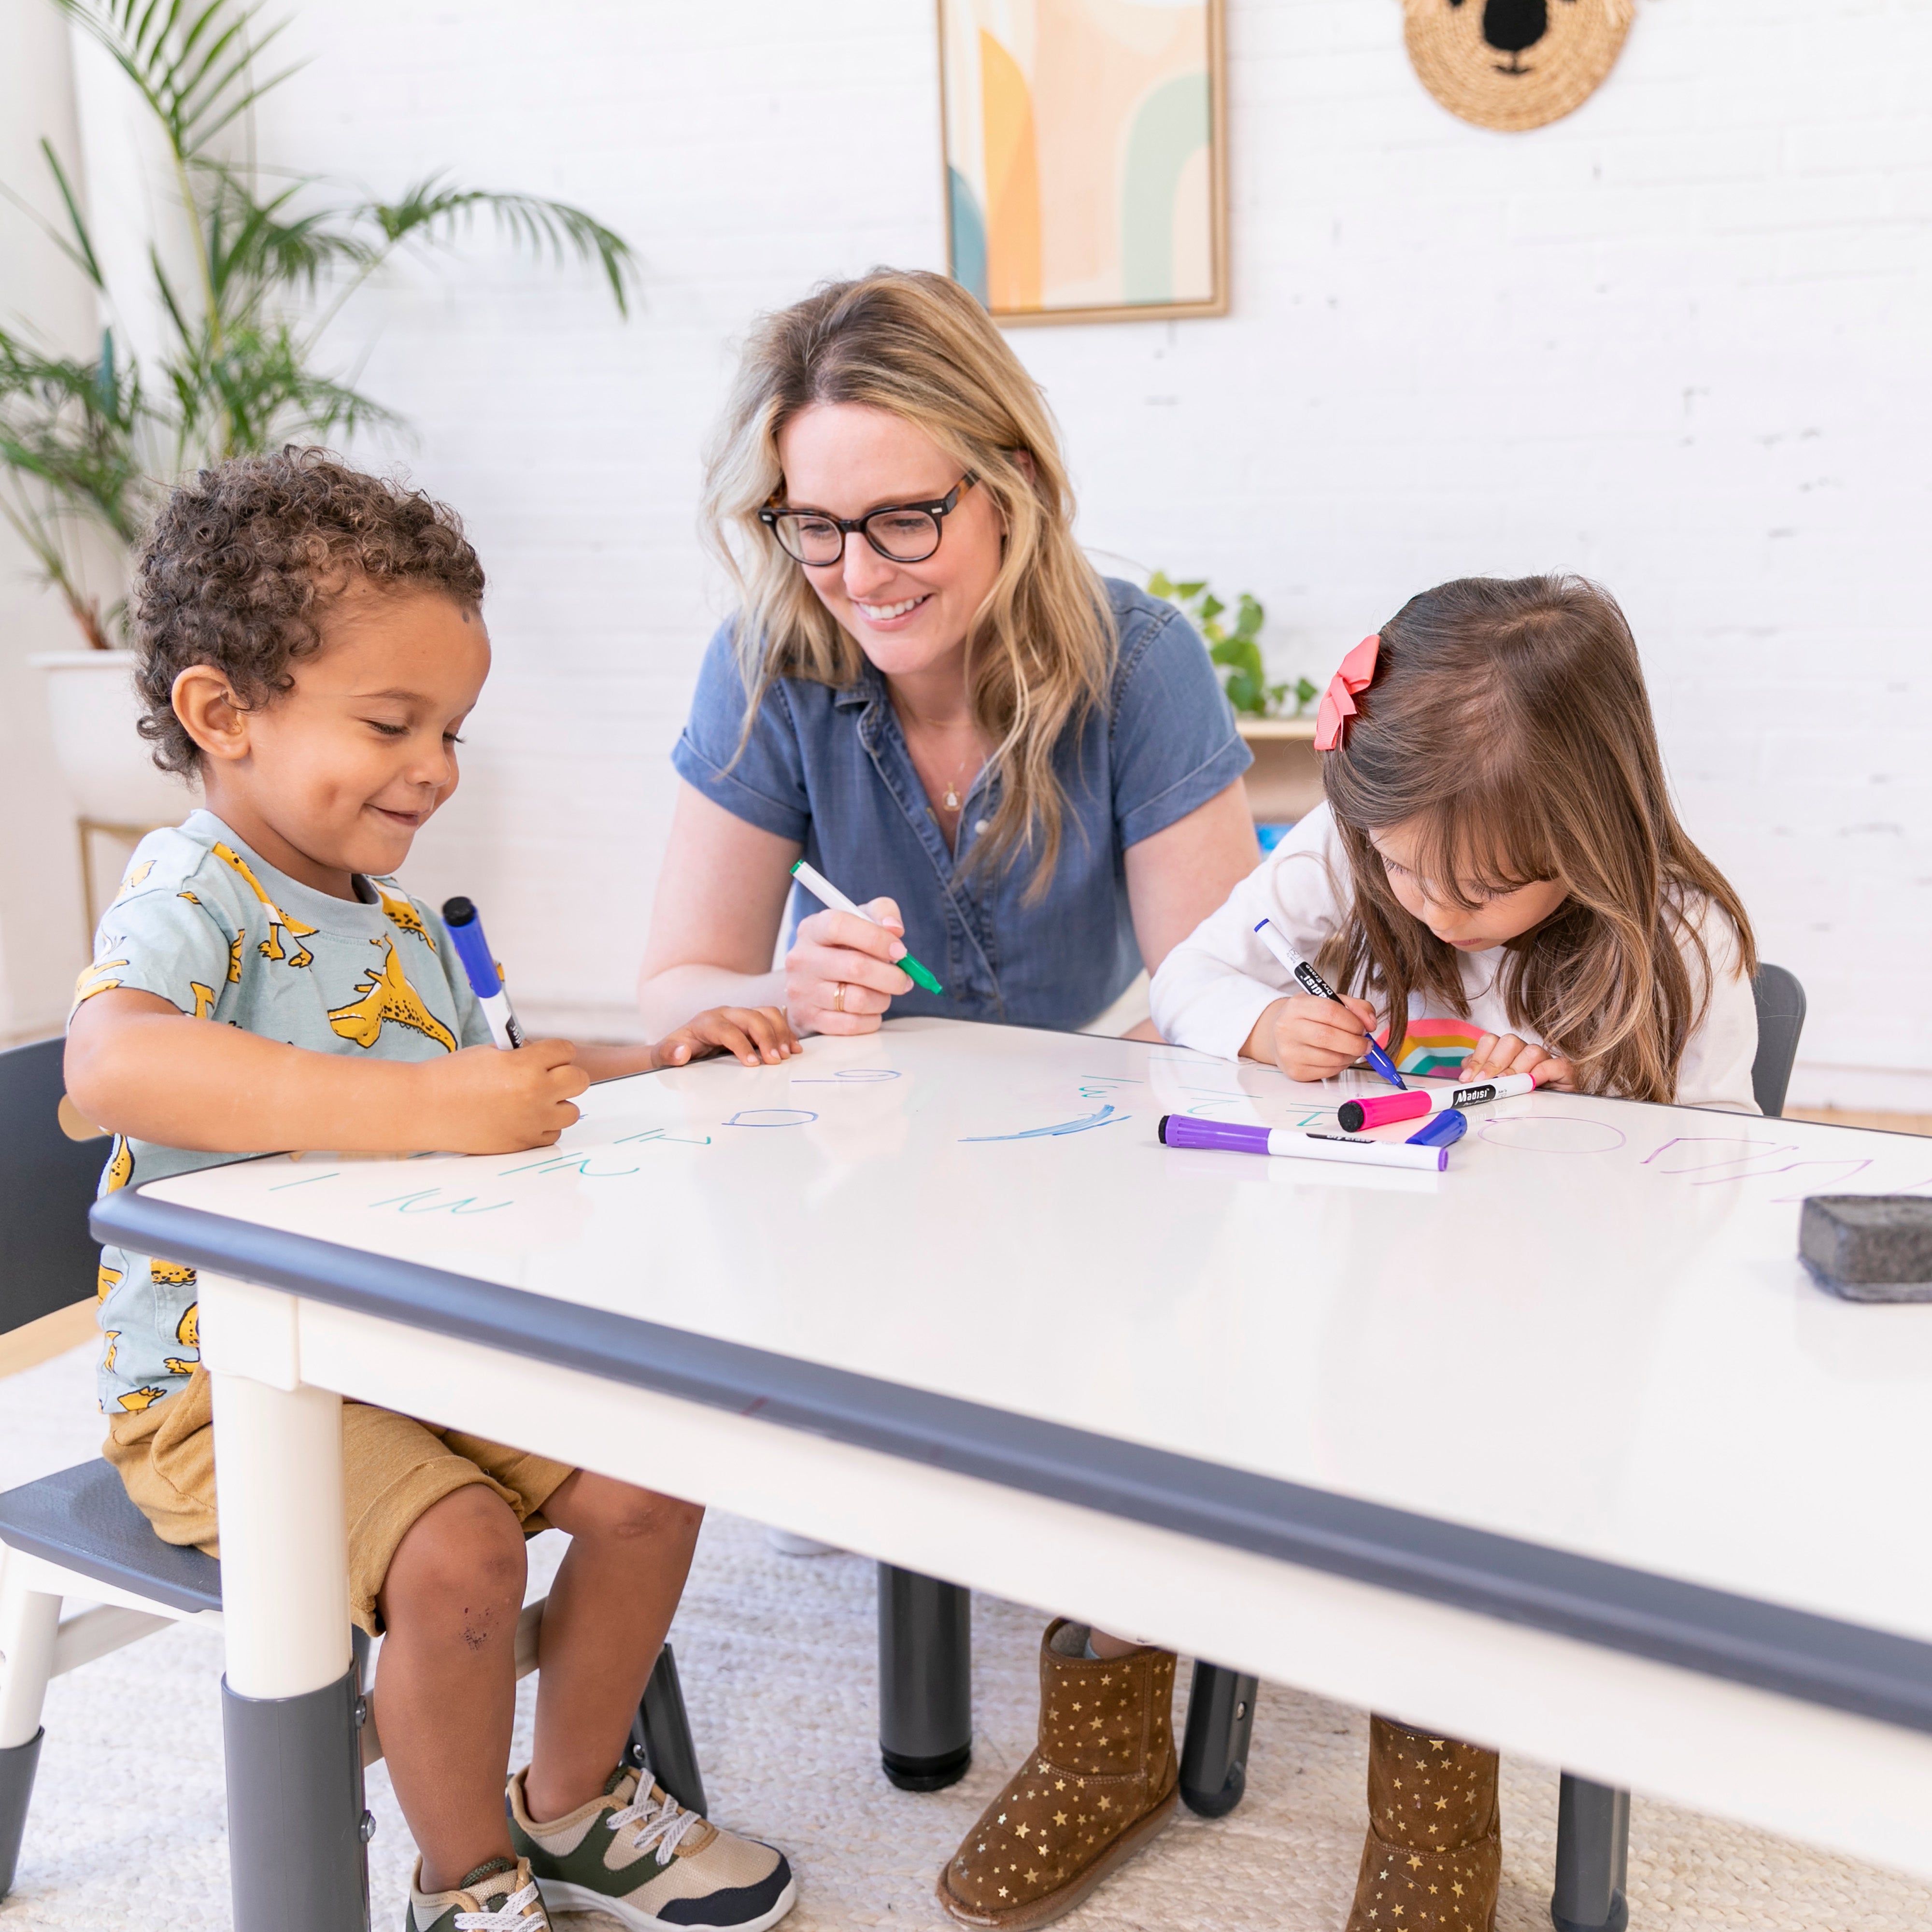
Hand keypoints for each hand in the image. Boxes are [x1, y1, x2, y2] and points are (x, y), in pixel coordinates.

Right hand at [419, 1039, 589, 1151]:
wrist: (423, 1108)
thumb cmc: (451, 1076)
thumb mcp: (490, 1054)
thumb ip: (523, 1056)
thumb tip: (548, 1059)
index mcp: (525, 1065)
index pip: (566, 1050)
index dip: (555, 1052)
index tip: (546, 1055)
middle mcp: (534, 1093)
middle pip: (579, 1080)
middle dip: (565, 1075)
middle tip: (546, 1076)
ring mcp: (531, 1122)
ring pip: (571, 1111)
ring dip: (557, 1104)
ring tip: (532, 1100)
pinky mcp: (523, 1144)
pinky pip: (552, 1134)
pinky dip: (543, 1126)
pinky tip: (522, 1118)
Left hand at [654, 1005, 801, 1068]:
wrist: (679, 1046)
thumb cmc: (674, 1053)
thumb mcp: (663, 1056)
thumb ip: (667, 1054)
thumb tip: (681, 1053)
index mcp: (705, 1022)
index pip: (726, 1029)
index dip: (741, 1045)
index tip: (752, 1064)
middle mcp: (725, 1014)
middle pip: (751, 1017)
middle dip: (766, 1037)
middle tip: (776, 1060)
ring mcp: (740, 1016)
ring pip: (766, 1014)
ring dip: (780, 1032)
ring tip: (788, 1054)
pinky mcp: (751, 1022)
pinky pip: (773, 1019)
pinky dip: (785, 1032)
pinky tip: (793, 1048)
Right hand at [785, 896, 913, 1035]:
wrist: (807, 986)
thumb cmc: (841, 949)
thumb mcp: (858, 921)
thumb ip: (881, 913)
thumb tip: (895, 929)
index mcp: (812, 929)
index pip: (840, 926)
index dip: (876, 938)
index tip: (900, 951)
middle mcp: (802, 959)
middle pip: (856, 967)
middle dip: (892, 976)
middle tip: (905, 980)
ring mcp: (802, 991)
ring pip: (858, 999)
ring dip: (883, 999)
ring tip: (885, 994)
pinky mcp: (809, 1018)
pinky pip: (853, 1024)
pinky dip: (872, 1019)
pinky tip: (871, 1011)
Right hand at [1243, 993, 1384, 1081]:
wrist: (1278, 1036)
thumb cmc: (1308, 1018)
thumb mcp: (1329, 1002)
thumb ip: (1355, 1007)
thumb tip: (1371, 1023)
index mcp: (1297, 1006)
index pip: (1330, 1011)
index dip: (1353, 1021)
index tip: (1364, 1028)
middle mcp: (1288, 1028)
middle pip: (1328, 1037)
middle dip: (1355, 1042)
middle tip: (1366, 1044)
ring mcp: (1289, 1051)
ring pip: (1331, 1058)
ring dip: (1351, 1056)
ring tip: (1353, 1050)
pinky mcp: (1294, 1071)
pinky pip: (1327, 1072)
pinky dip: (1341, 1066)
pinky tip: (1339, 1058)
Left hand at [1460, 1033, 1574, 1089]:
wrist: (1551, 1110)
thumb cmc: (1520, 1099)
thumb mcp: (1495, 1088)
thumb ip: (1479, 1078)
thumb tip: (1465, 1078)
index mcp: (1505, 1052)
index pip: (1489, 1041)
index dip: (1478, 1059)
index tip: (1468, 1079)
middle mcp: (1524, 1051)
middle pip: (1509, 1042)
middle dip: (1494, 1063)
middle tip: (1488, 1083)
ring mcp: (1545, 1059)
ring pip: (1531, 1051)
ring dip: (1517, 1070)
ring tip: (1509, 1087)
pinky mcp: (1563, 1069)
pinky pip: (1555, 1064)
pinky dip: (1543, 1072)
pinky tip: (1533, 1084)